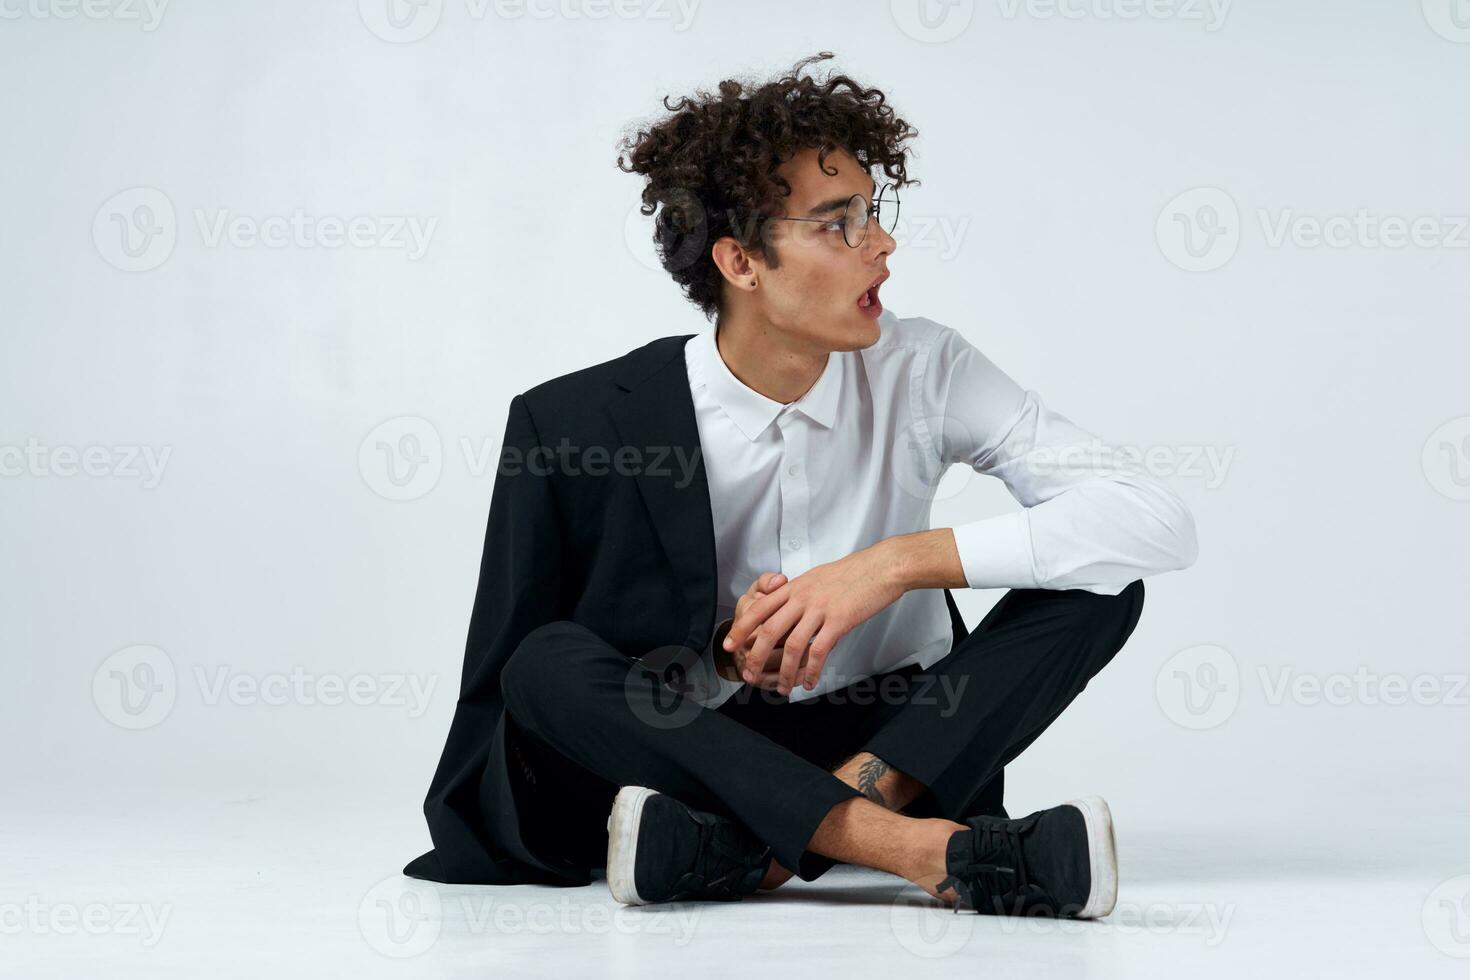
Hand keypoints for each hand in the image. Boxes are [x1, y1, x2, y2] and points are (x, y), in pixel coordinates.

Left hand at [723, 544, 906, 695]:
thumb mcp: (817, 577)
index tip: (729, 644)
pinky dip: (811, 670)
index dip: (742, 628)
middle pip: (769, 630)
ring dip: (784, 671)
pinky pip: (819, 651)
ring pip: (792, 646)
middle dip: (755, 656)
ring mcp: (820, 610)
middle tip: (748, 675)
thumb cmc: (853, 572)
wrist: (881, 567)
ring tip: (781, 688)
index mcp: (795, 587)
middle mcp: (802, 598)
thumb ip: (800, 593)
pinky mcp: (839, 621)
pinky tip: (809, 682)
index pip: (759, 608)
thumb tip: (789, 605)